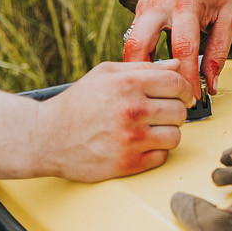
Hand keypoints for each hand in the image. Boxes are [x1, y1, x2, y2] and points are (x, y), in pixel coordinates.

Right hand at [36, 59, 192, 180]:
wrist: (47, 137)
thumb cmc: (75, 105)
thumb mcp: (105, 74)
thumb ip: (142, 68)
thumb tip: (175, 66)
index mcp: (127, 84)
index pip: (177, 83)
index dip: (184, 89)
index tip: (182, 95)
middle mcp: (132, 110)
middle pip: (180, 111)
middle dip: (175, 110)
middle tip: (161, 112)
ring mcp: (131, 139)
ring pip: (176, 136)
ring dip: (167, 132)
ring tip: (151, 129)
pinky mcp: (128, 163)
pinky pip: (162, 157)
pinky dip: (156, 151)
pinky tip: (141, 144)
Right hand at [123, 0, 231, 94]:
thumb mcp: (227, 15)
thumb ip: (219, 51)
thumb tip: (211, 83)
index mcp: (186, 2)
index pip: (183, 48)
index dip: (186, 77)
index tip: (192, 97)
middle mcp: (160, 2)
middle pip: (139, 44)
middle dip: (145, 74)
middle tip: (158, 95)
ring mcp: (146, 3)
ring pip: (130, 41)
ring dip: (139, 66)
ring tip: (153, 86)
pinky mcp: (140, 6)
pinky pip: (135, 34)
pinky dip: (141, 53)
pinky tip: (152, 67)